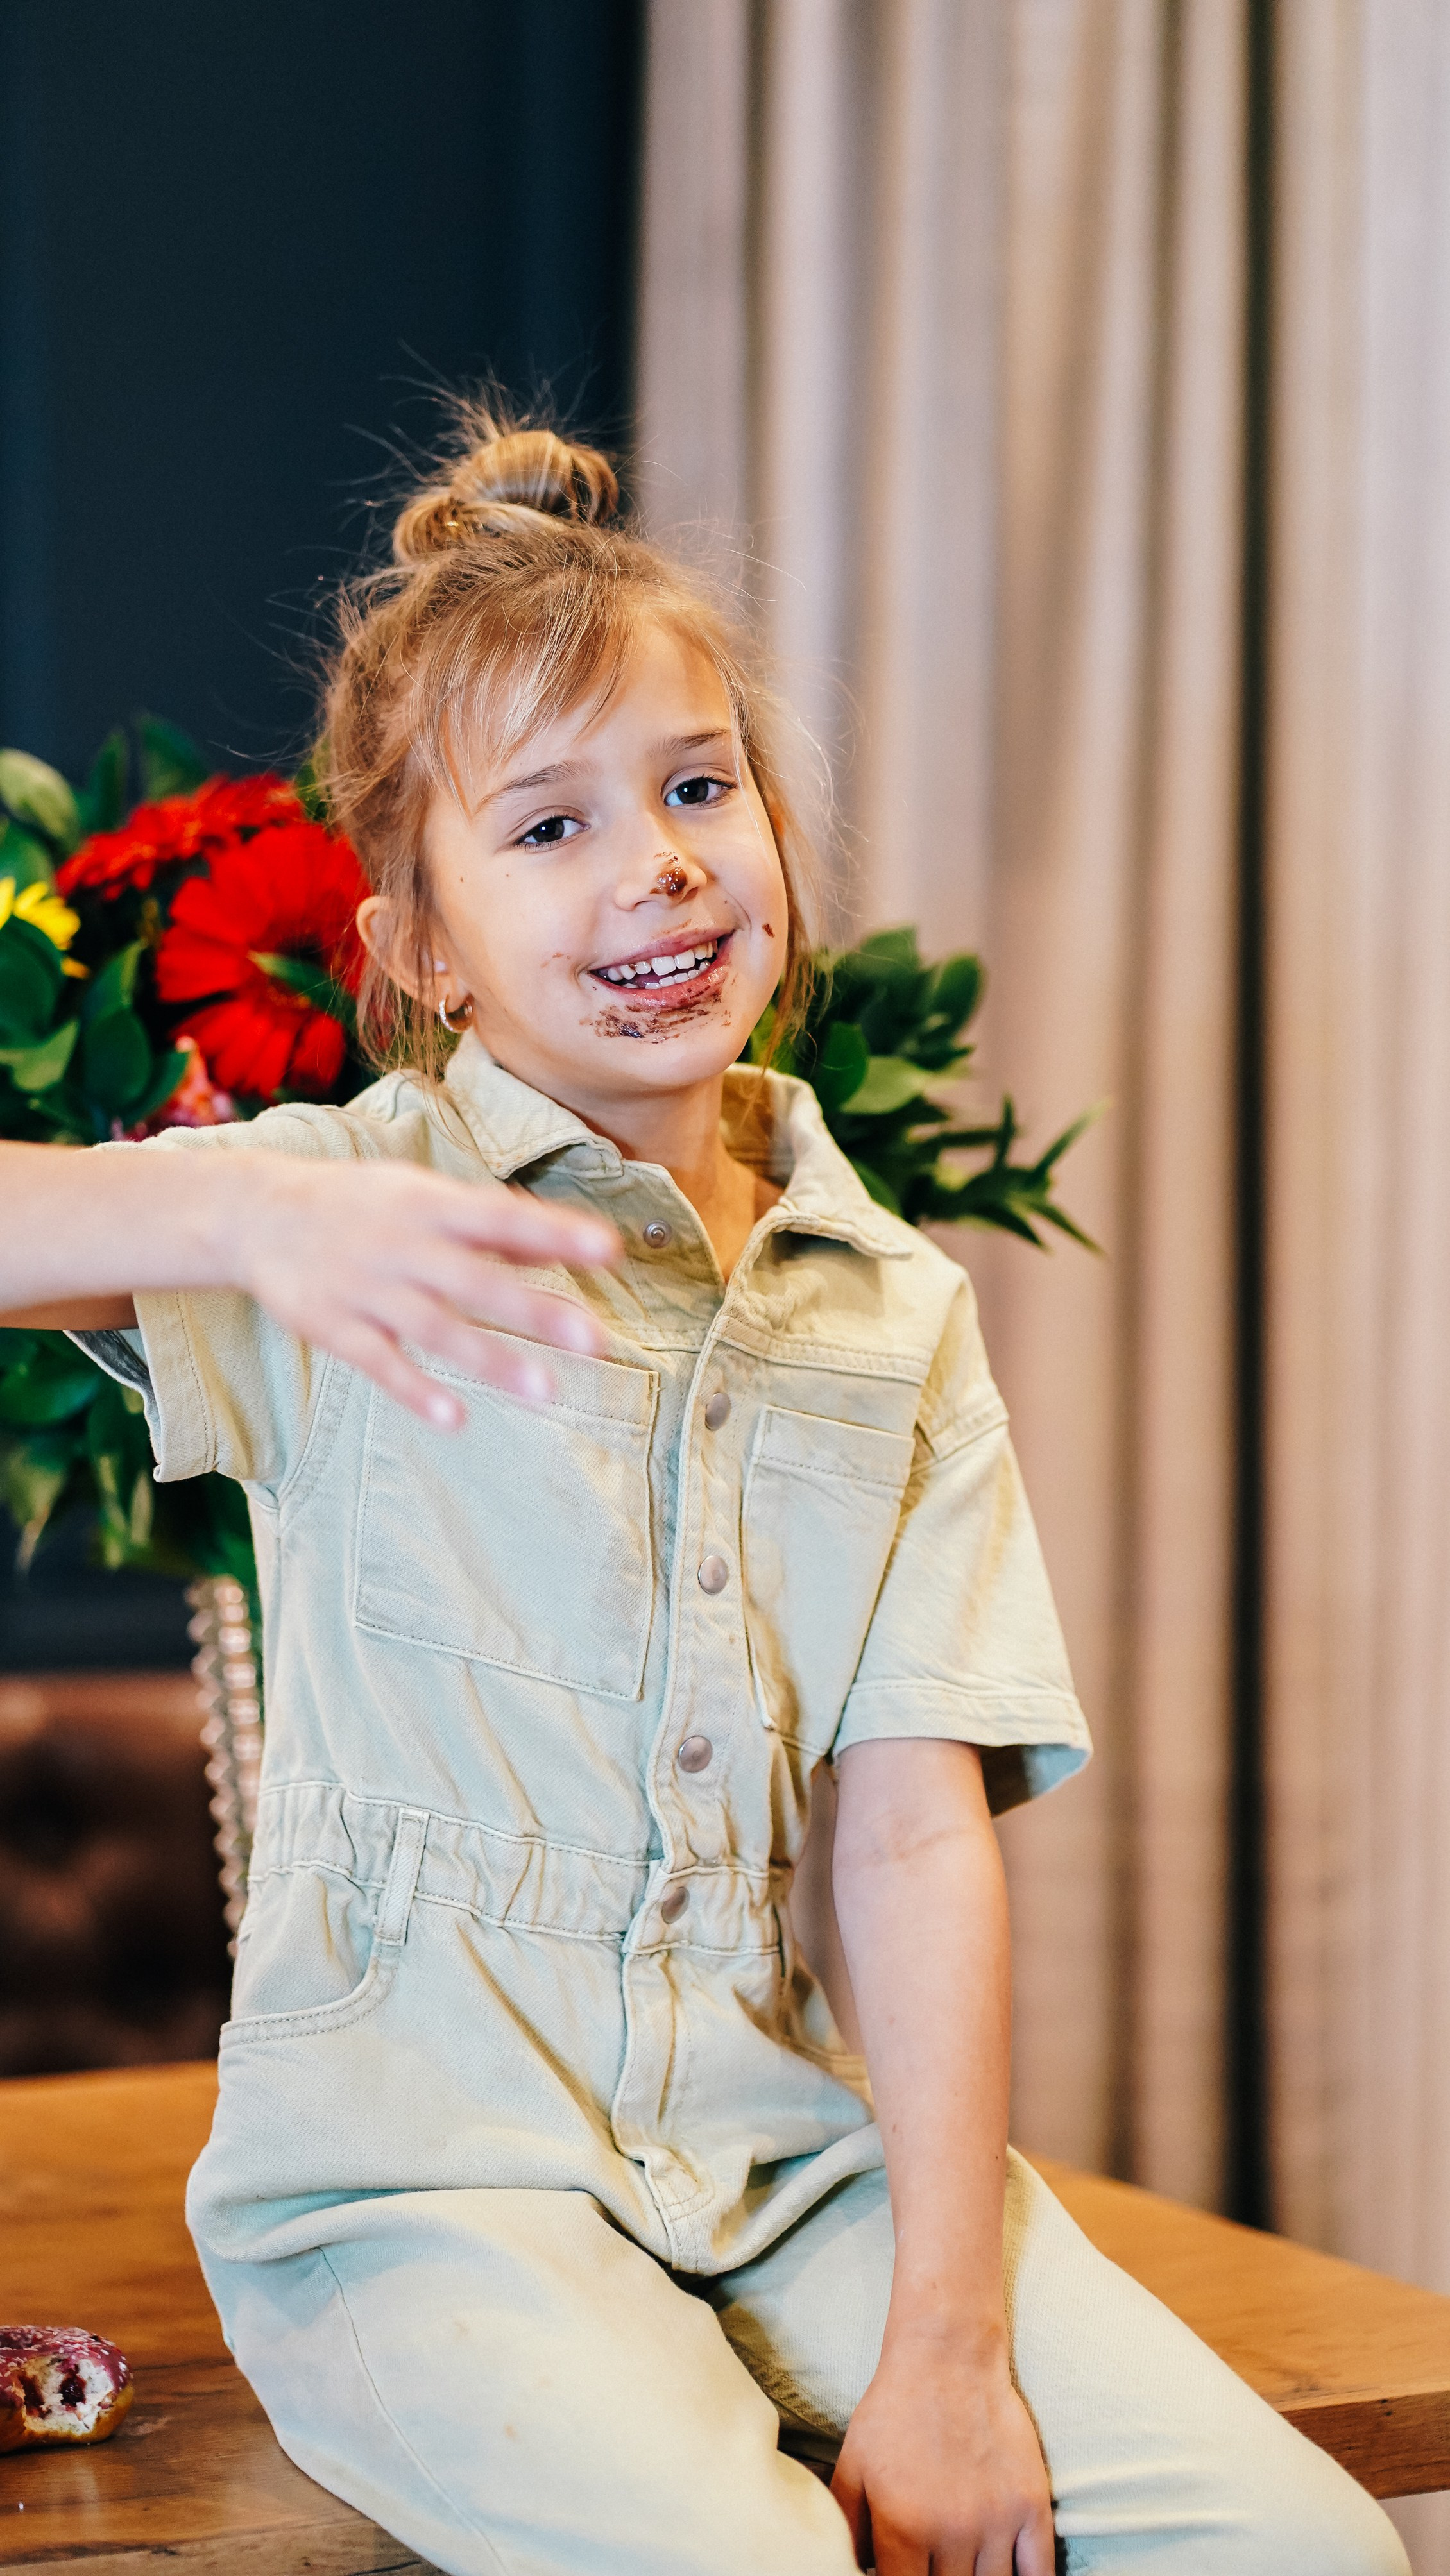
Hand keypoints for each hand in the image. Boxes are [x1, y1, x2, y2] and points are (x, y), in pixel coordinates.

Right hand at [236, 1155, 619, 1423]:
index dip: (556, 1232)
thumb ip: (491, 1225)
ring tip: (547, 1392)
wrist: (255, 1213)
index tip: (610, 1250)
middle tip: (597, 1342)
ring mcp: (367, 1288)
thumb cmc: (358, 1204)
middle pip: (477, 1281)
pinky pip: (379, 1362)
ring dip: (492, 1360)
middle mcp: (403, 1245)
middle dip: (537, 1312)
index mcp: (431, 1206)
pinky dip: (414, 1390)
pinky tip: (454, 1419)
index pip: (503, 1217)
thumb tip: (561, 1245)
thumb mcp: (422, 1196)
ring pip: (435, 1328)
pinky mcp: (333, 1327)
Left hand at [831, 2326, 1053, 2575]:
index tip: (907, 2574)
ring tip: (965, 2566)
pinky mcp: (1031, 2504)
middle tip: (937, 2566)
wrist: (948, 2357)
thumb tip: (851, 2570)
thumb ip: (847, 2527)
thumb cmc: (894, 2410)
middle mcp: (952, 2531)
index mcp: (904, 2527)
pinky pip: (1040, 2573)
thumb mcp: (854, 2464)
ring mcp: (996, 2520)